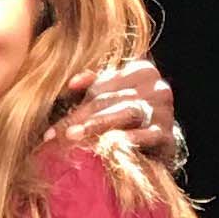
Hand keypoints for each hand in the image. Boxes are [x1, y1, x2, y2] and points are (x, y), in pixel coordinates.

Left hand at [54, 56, 181, 169]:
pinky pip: (148, 135)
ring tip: (75, 136)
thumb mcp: (110, 97)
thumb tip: (72, 83)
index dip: (74, 106)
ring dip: (99, 125)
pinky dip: (130, 139)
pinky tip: (112, 145)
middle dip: (80, 118)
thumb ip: (92, 86)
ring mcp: (164, 111)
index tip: (50, 130)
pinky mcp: (168, 135)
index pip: (101, 88)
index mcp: (140, 71)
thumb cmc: (127, 119)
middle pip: (110, 100)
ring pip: (127, 112)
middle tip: (57, 135)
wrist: (160, 146)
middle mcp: (156, 87)